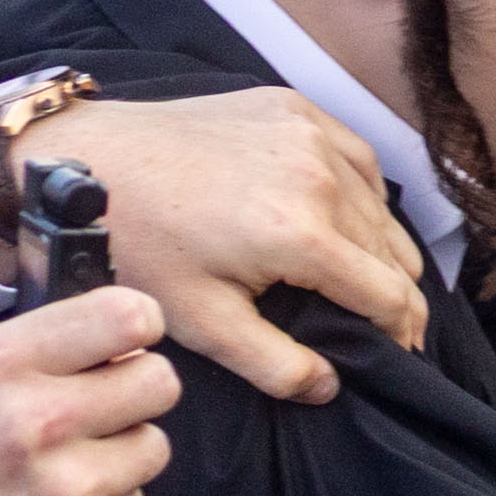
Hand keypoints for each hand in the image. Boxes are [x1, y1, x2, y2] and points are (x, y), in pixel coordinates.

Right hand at [0, 287, 178, 495]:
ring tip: (60, 470)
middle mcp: (39, 419)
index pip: (128, 316)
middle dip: (135, 392)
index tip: (127, 343)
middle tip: (97, 411)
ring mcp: (71, 486)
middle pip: (160, 381)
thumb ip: (38, 349)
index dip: (139, 327)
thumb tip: (127, 335)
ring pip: (154, 445)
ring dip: (119, 454)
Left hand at [36, 87, 435, 399]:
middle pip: (394, 252)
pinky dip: (362, 195)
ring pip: (382, 207)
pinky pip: (358, 160)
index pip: (390, 294)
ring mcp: (310, 134)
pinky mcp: (294, 109)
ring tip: (363, 280)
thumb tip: (328, 387)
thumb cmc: (140, 244)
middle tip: (384, 325)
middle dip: (395, 295)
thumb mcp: (201, 322)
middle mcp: (319, 176)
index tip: (397, 353)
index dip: (402, 333)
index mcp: (302, 234)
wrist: (93, 158)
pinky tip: (345, 219)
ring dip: (380, 248)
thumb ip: (274, 365)